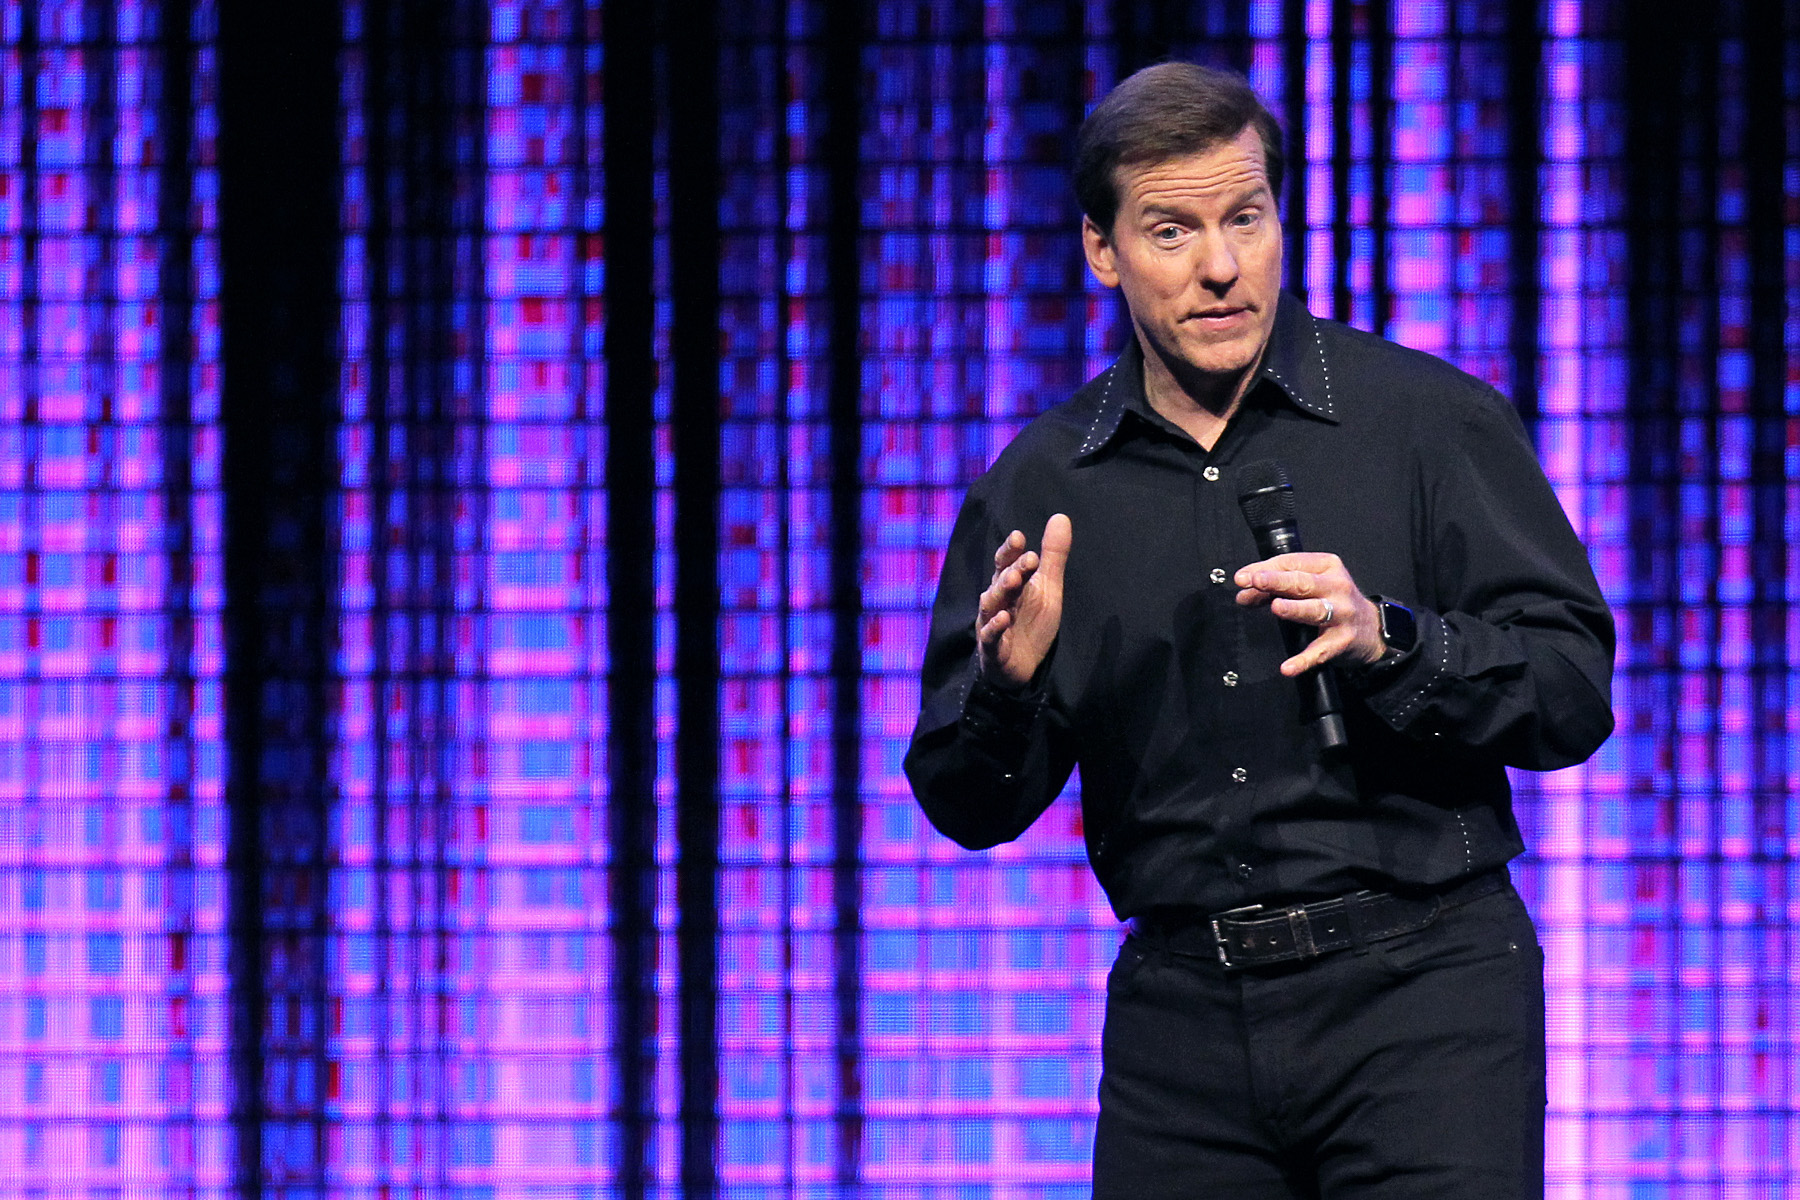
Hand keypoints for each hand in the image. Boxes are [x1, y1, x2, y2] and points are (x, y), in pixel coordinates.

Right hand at [976, 514, 1071, 688]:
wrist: (1023, 666)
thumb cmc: (1031, 622)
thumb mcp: (1047, 587)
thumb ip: (1052, 556)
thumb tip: (1060, 516)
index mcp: (1008, 585)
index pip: (1005, 563)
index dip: (1011, 551)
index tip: (1019, 537)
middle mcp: (997, 602)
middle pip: (1000, 582)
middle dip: (1011, 570)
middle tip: (1027, 560)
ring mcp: (991, 624)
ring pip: (991, 606)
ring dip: (1000, 593)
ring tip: (1013, 581)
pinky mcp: (993, 649)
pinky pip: (990, 637)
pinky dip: (995, 627)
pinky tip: (1004, 618)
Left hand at [1233, 552, 1384, 675]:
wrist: (1372, 629)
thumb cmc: (1335, 602)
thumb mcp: (1311, 586)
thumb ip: (1276, 588)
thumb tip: (1244, 595)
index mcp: (1327, 567)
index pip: (1291, 564)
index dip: (1264, 569)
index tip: (1242, 577)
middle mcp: (1336, 587)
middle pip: (1303, 583)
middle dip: (1277, 581)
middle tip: (1254, 581)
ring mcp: (1342, 614)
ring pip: (1315, 610)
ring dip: (1294, 609)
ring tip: (1276, 607)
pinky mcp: (1342, 641)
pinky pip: (1320, 652)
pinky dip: (1303, 660)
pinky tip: (1288, 667)